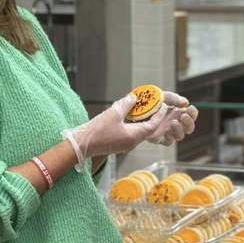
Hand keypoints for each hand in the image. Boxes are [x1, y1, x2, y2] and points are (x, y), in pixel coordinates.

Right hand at [62, 91, 196, 165]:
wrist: (81, 145)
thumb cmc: (96, 131)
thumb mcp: (113, 113)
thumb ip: (126, 104)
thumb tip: (134, 97)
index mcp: (134, 136)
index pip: (152, 126)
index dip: (159, 115)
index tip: (163, 106)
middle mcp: (132, 143)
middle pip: (147, 130)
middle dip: (152, 118)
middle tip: (155, 106)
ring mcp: (125, 145)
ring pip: (139, 132)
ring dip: (143, 122)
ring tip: (144, 110)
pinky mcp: (118, 145)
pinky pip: (131, 134)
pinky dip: (134, 125)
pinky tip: (130, 118)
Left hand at [147, 91, 197, 145]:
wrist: (132, 109)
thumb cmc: (147, 102)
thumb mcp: (160, 96)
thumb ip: (173, 98)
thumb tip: (185, 103)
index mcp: (176, 112)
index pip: (190, 114)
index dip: (193, 113)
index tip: (190, 107)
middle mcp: (173, 122)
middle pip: (189, 128)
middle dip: (189, 122)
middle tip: (183, 116)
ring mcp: (166, 131)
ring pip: (180, 136)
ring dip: (180, 130)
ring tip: (173, 122)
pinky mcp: (158, 138)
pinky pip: (168, 142)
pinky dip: (170, 137)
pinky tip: (166, 130)